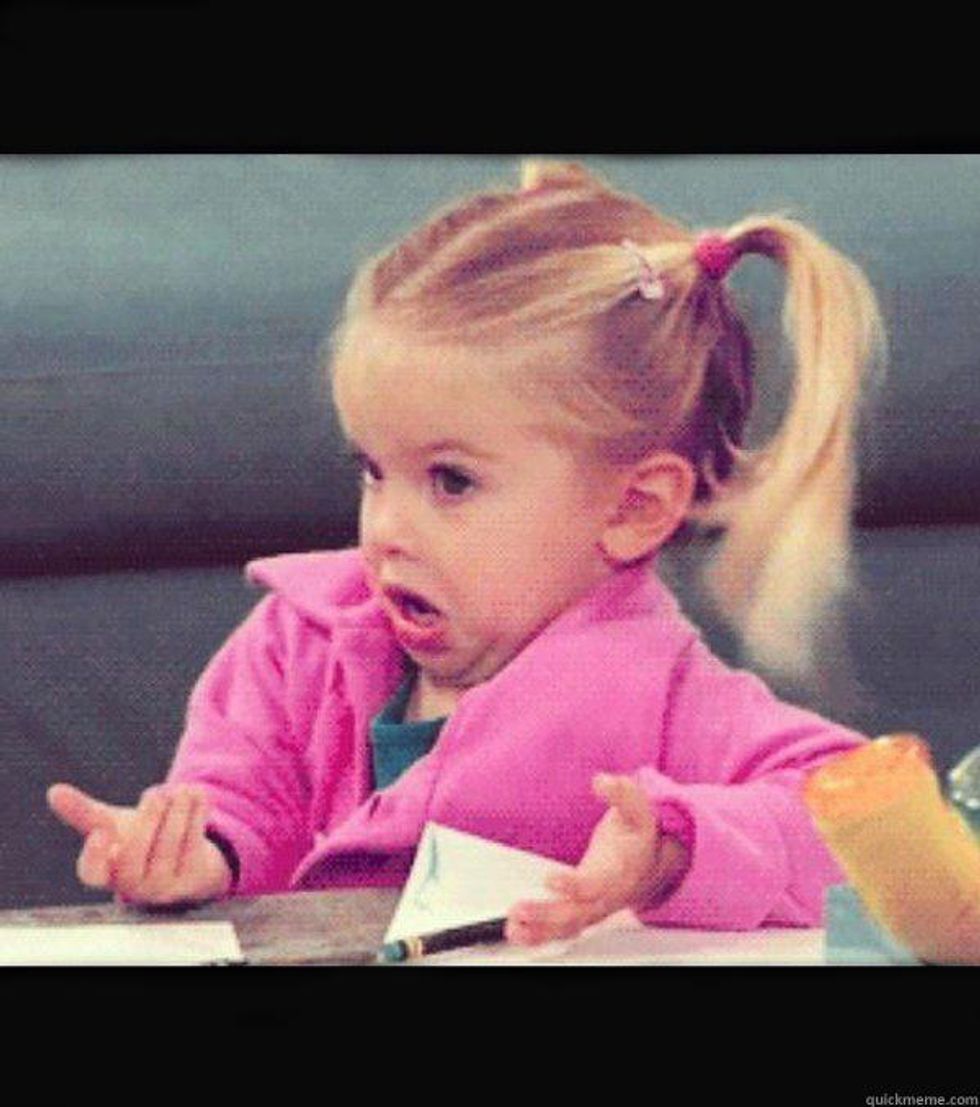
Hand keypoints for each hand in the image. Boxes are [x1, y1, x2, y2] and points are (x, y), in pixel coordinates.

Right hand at [46, 782, 232, 906]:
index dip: (94, 856)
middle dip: (147, 822)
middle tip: (156, 794)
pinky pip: (194, 846)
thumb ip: (84, 813)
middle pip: (135, 857)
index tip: (101, 831)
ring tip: (181, 790)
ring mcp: (164, 886)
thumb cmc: (139, 842)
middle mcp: (133, 885)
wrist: (185, 861)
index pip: (92, 874)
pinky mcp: (192, 878)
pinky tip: (198, 795)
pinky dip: (197, 816)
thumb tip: (54, 791)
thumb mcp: (112, 827)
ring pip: (169, 849)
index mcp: (107, 873)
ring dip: (177, 814)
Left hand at [506, 773, 673, 945]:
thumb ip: (622, 793)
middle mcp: (606, 896)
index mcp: (619, 871)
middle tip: (520, 910)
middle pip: (577, 913)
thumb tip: (603, 781)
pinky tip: (517, 932)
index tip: (550, 880)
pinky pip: (561, 931)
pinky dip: (538, 936)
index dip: (575, 886)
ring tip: (513, 926)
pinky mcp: (582, 914)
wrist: (650, 863)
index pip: (597, 884)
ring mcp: (594, 908)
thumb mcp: (637, 808)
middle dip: (548, 914)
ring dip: (539, 930)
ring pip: (567, 926)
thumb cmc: (637, 836)